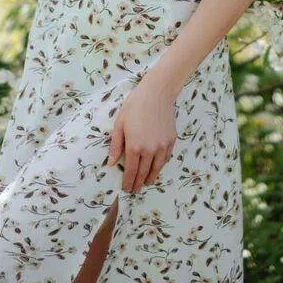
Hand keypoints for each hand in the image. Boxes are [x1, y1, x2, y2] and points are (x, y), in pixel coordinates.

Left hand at [107, 77, 176, 193]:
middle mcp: (150, 150)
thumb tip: (111, 164)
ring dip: (151, 177)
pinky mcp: (171, 140)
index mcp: (135, 146)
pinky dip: (161, 165)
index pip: (131, 171)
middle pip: (144, 172)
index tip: (126, 188)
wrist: (157, 92)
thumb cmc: (135, 105)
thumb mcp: (120, 123)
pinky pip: (166, 158)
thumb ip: (116, 146)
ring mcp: (163, 146)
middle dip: (138, 183)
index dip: (128, 182)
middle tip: (135, 190)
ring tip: (147, 183)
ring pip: (157, 168)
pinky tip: (157, 167)